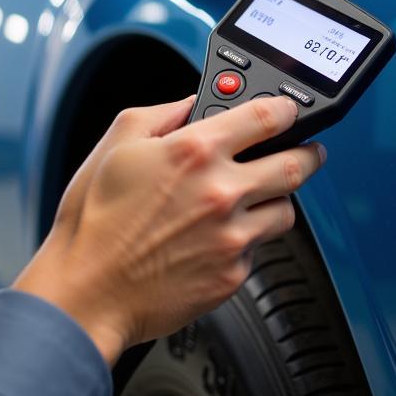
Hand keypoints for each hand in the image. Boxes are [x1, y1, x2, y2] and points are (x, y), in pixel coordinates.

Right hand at [12, 95, 324, 363]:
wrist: (87, 293)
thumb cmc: (95, 222)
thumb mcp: (118, 143)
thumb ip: (165, 112)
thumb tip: (195, 102)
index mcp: (195, 151)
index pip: (268, 116)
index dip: (287, 110)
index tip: (289, 112)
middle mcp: (221, 192)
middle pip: (298, 164)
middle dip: (308, 153)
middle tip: (306, 151)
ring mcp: (231, 236)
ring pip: (287, 210)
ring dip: (276, 199)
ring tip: (256, 198)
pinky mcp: (233, 274)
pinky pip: (258, 249)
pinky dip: (246, 240)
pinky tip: (217, 237)